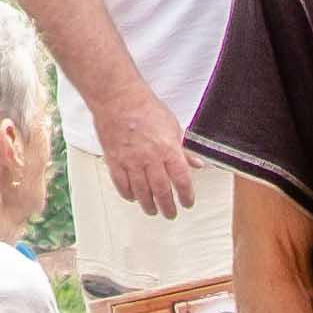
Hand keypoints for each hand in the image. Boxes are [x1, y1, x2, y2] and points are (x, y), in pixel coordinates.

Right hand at [89, 72, 199, 221]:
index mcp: (168, 149)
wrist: (118, 97)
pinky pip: (122, 184)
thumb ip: (184, 149)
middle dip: (168, 207)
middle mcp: (150, 158)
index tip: (188, 203)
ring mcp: (131, 161)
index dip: (186, 196)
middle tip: (170, 214)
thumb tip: (197, 164)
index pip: (182, 180)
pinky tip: (133, 197)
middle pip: (162, 191)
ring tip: (152, 210)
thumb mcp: (173, 126)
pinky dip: (128, 194)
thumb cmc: (145, 108)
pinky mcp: (114, 160)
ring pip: (141, 192)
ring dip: (148, 205)